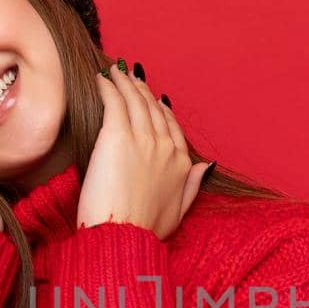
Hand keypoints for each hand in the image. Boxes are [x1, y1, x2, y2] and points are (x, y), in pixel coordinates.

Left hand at [80, 61, 212, 238]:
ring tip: (116, 72)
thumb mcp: (179, 212)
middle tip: (132, 77)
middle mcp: (165, 147)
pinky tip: (103, 78)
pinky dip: (109, 86)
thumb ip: (192, 185)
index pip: (172, 128)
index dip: (162, 110)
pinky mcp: (118, 136)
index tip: (154, 100)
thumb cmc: (145, 231)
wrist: (123, 236)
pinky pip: (115, 102)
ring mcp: (143, 139)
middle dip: (143, 90)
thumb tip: (205, 165)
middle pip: (154, 110)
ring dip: (125, 82)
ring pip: (135, 100)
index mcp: (180, 165)